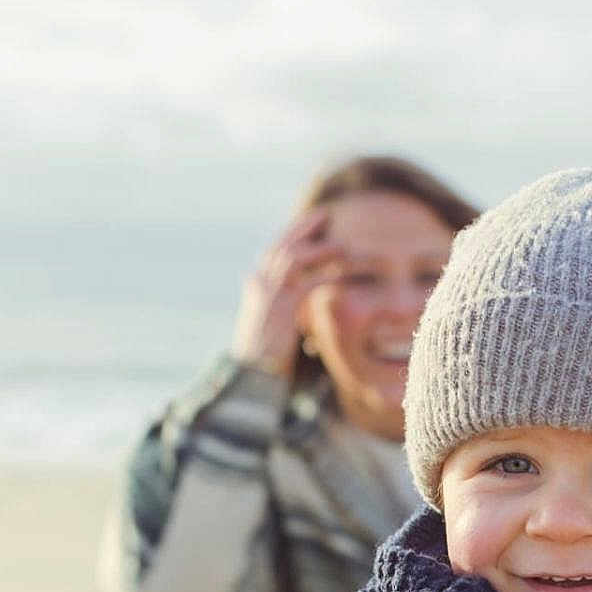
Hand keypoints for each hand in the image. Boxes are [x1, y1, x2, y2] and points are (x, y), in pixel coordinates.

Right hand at [230, 208, 340, 376]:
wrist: (250, 378)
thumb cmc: (264, 358)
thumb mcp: (274, 324)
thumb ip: (287, 306)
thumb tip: (303, 297)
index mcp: (256, 285)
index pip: (275, 249)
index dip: (294, 233)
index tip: (313, 221)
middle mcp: (258, 284)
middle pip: (282, 244)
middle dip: (303, 227)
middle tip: (325, 213)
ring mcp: (267, 295)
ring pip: (292, 258)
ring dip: (318, 247)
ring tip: (340, 241)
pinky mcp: (279, 310)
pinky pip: (306, 284)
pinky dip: (325, 274)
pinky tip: (342, 270)